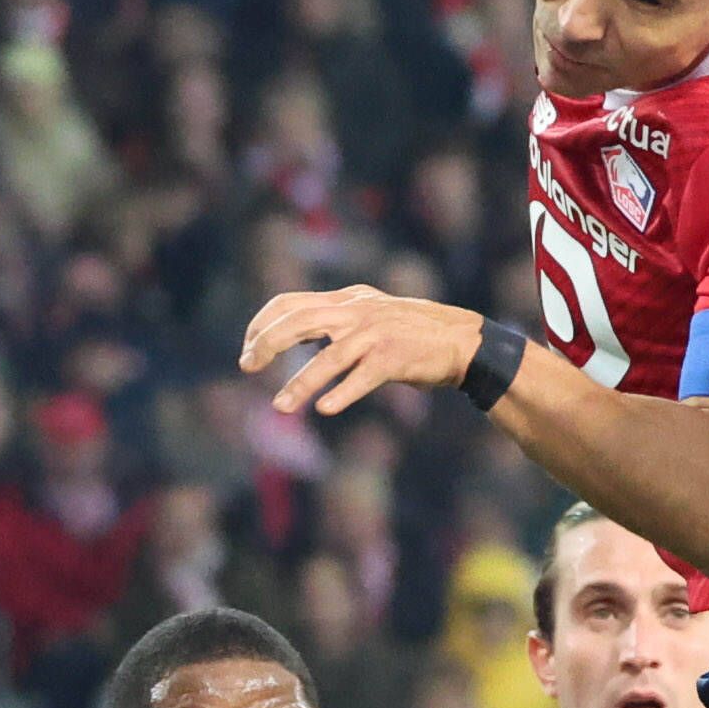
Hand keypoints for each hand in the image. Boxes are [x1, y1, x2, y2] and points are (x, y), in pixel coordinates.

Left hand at [239, 286, 490, 421]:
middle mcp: (356, 312)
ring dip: (300, 383)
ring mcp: (376, 334)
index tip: (248, 349)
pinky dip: (342, 392)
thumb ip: (333, 321)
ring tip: (279, 406)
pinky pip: (362, 377)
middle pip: (299, 321)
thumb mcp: (368, 315)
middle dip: (267, 344)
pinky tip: (324, 408)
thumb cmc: (410, 333)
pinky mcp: (394, 358)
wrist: (461, 341)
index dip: (262, 324)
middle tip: (247, 366)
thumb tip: (292, 336)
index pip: (290, 303)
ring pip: (329, 357)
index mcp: (346, 299)